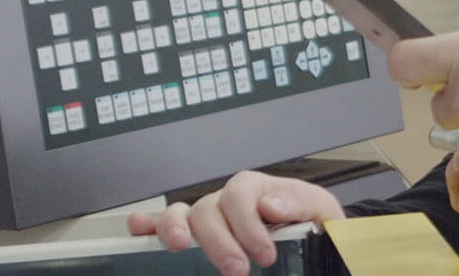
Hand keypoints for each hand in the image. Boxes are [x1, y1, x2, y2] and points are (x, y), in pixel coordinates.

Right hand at [123, 171, 343, 275]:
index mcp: (257, 189)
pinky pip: (162, 224)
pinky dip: (147, 225)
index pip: (242, 196)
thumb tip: (270, 204)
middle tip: (237, 269)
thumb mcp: (319, 209)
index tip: (264, 254)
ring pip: (181, 213)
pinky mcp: (193, 235)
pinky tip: (139, 230)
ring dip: (174, 227)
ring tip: (178, 247)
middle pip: (208, 208)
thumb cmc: (309, 223)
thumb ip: (301, 202)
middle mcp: (227, 201)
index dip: (249, 225)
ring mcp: (207, 217)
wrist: (310, 238)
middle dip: (219, 240)